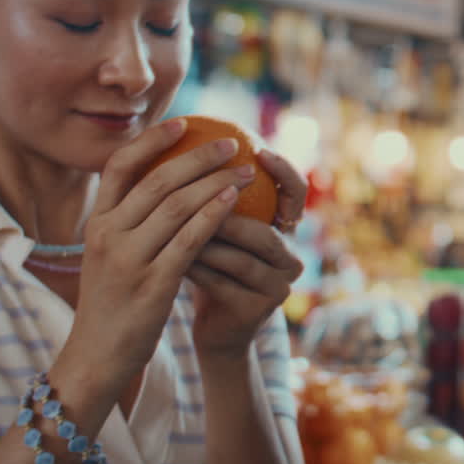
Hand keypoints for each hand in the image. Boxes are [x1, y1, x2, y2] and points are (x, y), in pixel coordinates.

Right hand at [70, 118, 252, 382]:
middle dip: (199, 157)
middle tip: (231, 143)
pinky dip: (213, 215)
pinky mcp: (153, 284)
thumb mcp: (110, 254)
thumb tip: (166, 182)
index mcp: (95, 222)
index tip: (183, 123)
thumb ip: (129, 220)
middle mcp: (108, 235)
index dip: (151, 141)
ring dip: (216, 182)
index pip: (118, 167)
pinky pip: (189, 240)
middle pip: (157, 181)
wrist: (98, 354)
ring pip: (178, 207)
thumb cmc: (113, 299)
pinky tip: (234, 202)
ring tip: (246, 170)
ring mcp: (129, 259)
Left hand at [187, 149, 305, 359]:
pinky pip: (223, 283)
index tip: (256, 149)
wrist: (216, 327)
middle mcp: (291, 258)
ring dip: (204, 242)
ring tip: (169, 228)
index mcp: (286, 231)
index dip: (284, 171)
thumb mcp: (216, 228)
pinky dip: (195, 267)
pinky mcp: (259, 310)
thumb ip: (213, 195)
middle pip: (265, 231)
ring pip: (241, 258)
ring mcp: (279, 287)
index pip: (296, 193)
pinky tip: (167, 257)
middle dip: (226, 214)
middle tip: (193, 194)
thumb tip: (184, 135)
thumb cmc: (210, 267)